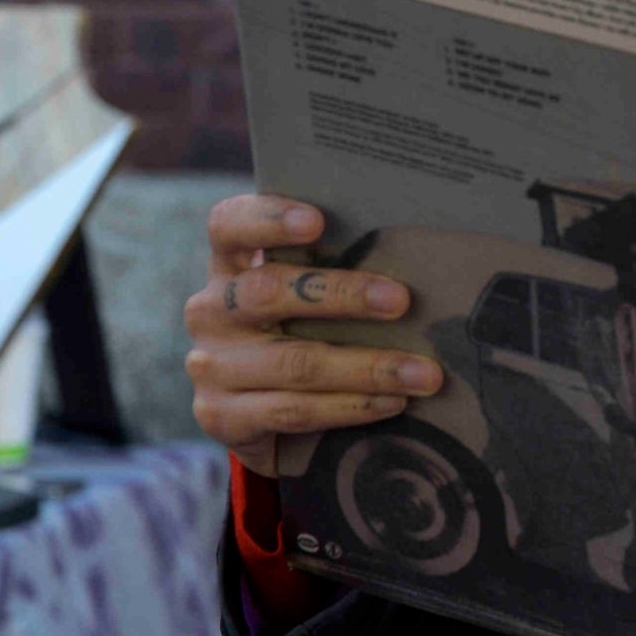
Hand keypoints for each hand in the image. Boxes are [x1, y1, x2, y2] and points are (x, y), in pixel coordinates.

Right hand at [183, 194, 442, 476]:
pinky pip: (293, 410)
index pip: (229, 225)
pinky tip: (393, 402)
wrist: (259, 415)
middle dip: (343, 295)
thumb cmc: (303, 329)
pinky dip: (352, 406)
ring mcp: (211, 366)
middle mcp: (211, 311)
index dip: (267, 218)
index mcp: (230, 265)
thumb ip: (336, 268)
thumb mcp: (307, 294)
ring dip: (369, 368)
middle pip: (268, 292)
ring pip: (295, 362)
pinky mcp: (221, 416)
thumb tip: (420, 254)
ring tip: (424, 373)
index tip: (317, 220)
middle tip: (402, 300)